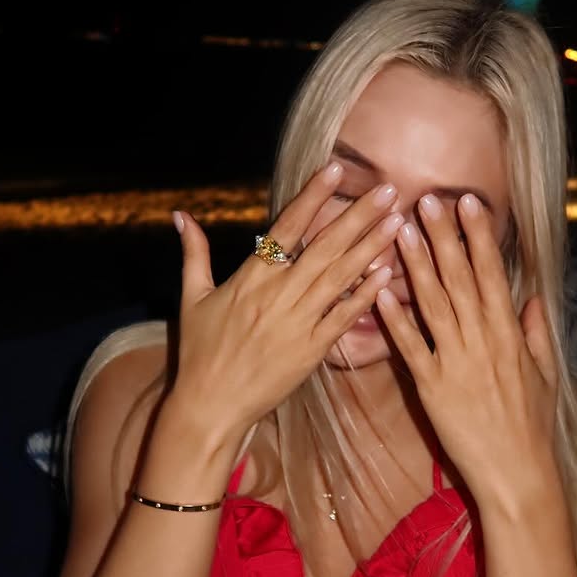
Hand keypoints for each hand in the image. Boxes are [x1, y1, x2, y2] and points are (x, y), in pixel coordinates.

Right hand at [168, 163, 403, 440]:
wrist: (210, 406)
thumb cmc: (200, 353)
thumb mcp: (192, 298)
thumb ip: (194, 253)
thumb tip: (180, 215)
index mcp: (251, 277)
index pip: (287, 226)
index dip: (313, 196)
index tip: (337, 169)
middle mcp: (278, 294)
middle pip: (325, 247)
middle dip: (359, 216)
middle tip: (389, 190)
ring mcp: (298, 323)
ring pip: (340, 278)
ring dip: (371, 248)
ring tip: (397, 222)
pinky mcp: (312, 351)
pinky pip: (344, 318)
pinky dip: (365, 296)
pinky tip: (387, 274)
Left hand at [375, 193, 560, 511]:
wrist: (517, 474)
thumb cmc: (532, 426)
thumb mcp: (545, 375)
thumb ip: (535, 334)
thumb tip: (531, 299)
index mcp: (510, 334)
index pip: (493, 274)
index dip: (480, 236)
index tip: (468, 203)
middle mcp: (483, 341)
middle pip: (461, 280)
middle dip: (445, 237)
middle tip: (427, 199)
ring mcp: (457, 363)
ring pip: (434, 304)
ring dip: (418, 265)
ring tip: (402, 230)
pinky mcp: (432, 388)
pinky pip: (412, 347)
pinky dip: (396, 319)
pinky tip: (381, 291)